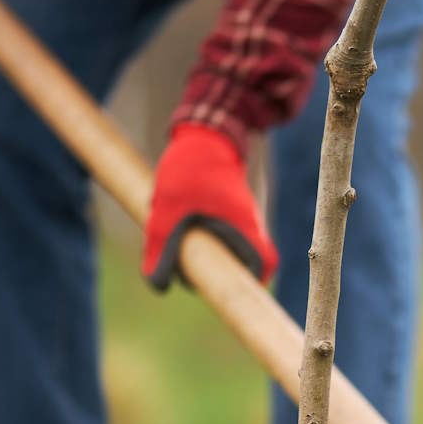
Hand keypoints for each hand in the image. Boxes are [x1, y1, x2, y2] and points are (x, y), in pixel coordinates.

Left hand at [143, 124, 278, 290]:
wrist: (202, 134)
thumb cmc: (188, 171)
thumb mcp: (165, 213)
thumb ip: (160, 249)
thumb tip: (156, 285)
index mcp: (243, 227)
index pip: (266, 263)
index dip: (255, 281)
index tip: (232, 289)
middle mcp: (248, 223)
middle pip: (244, 261)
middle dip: (217, 271)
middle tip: (190, 271)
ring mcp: (241, 216)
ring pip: (230, 247)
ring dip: (206, 253)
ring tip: (179, 246)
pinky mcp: (230, 209)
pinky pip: (222, 232)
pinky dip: (203, 237)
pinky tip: (180, 226)